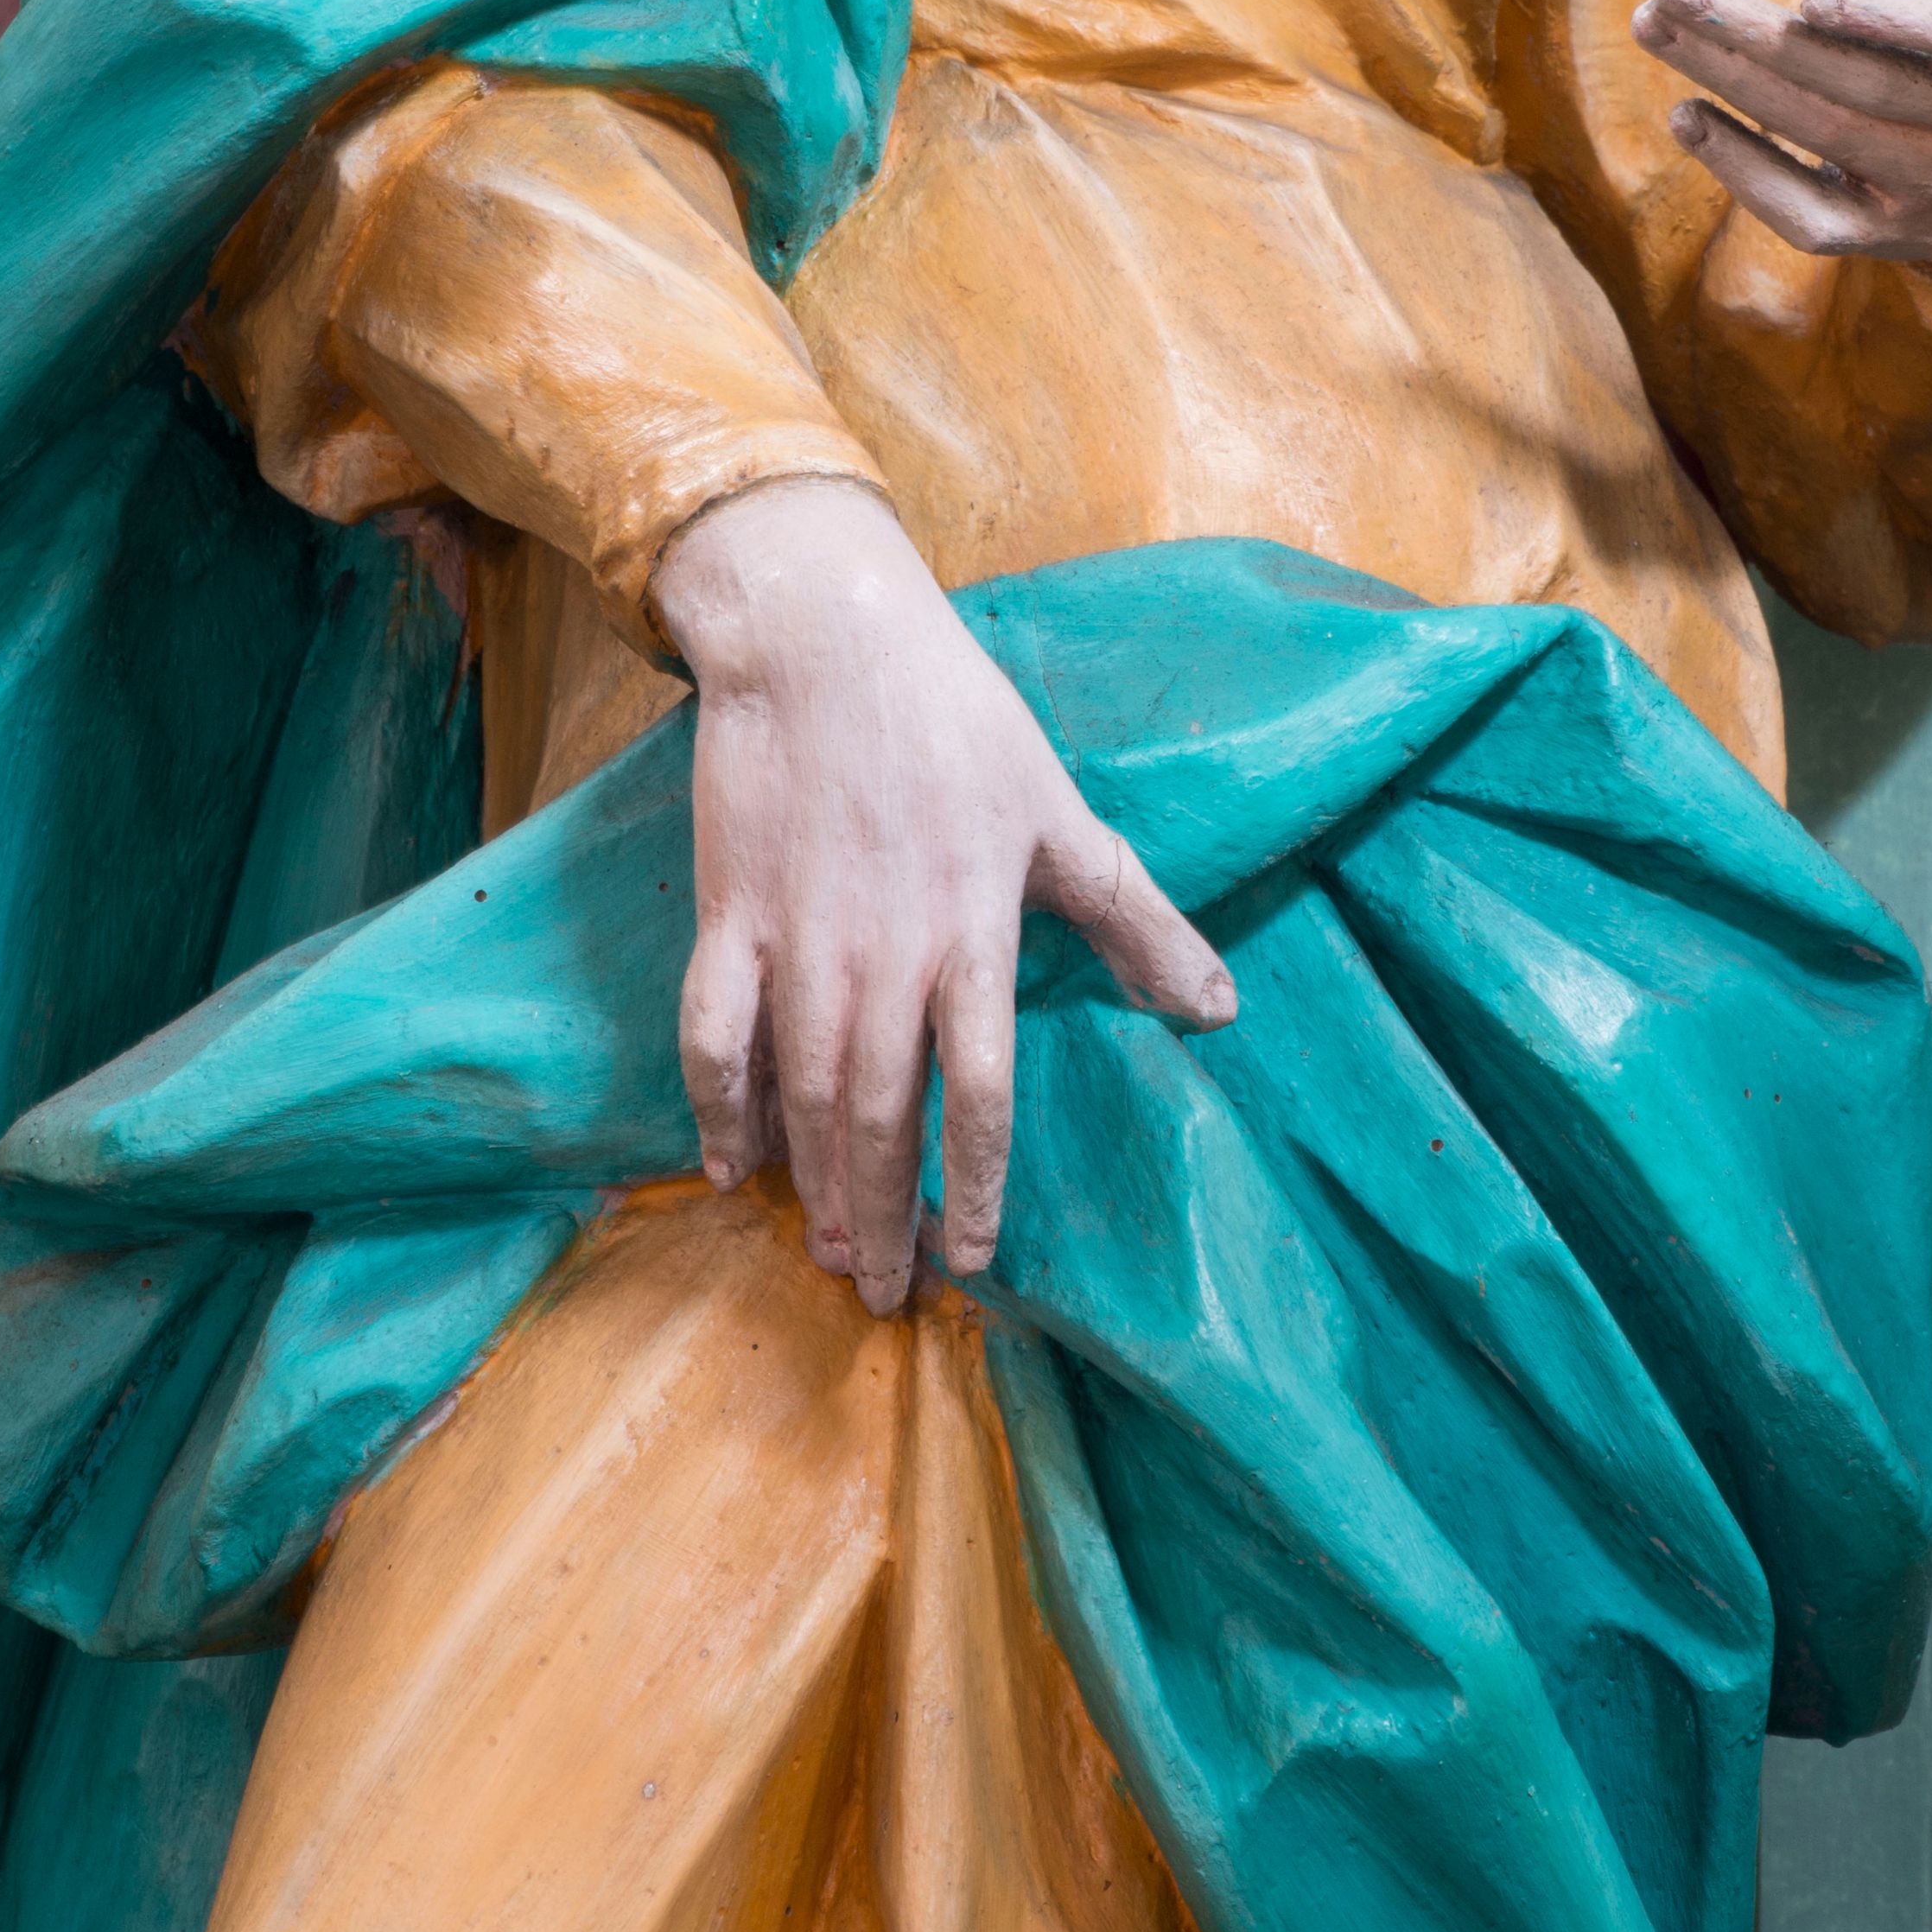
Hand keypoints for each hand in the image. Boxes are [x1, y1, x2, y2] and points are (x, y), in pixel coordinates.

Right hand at [655, 479, 1233, 1315]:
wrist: (823, 638)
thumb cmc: (956, 721)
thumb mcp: (1064, 815)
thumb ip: (1138, 921)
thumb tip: (1219, 1010)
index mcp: (971, 934)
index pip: (979, 1092)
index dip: (975, 1187)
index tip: (975, 1260)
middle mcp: (882, 953)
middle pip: (881, 1114)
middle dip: (884, 1213)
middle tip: (882, 1293)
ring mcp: (796, 937)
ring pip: (800, 1090)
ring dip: (813, 1181)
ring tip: (827, 1248)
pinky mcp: (727, 913)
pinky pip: (713, 1033)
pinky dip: (716, 1107)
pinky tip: (729, 1168)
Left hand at [1631, 0, 1931, 285]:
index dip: (1885, 23)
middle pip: (1855, 89)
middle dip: (1756, 40)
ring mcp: (1930, 192)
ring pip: (1821, 141)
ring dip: (1730, 88)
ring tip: (1656, 29)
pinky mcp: (1882, 236)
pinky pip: (1805, 217)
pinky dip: (1744, 174)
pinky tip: (1687, 117)